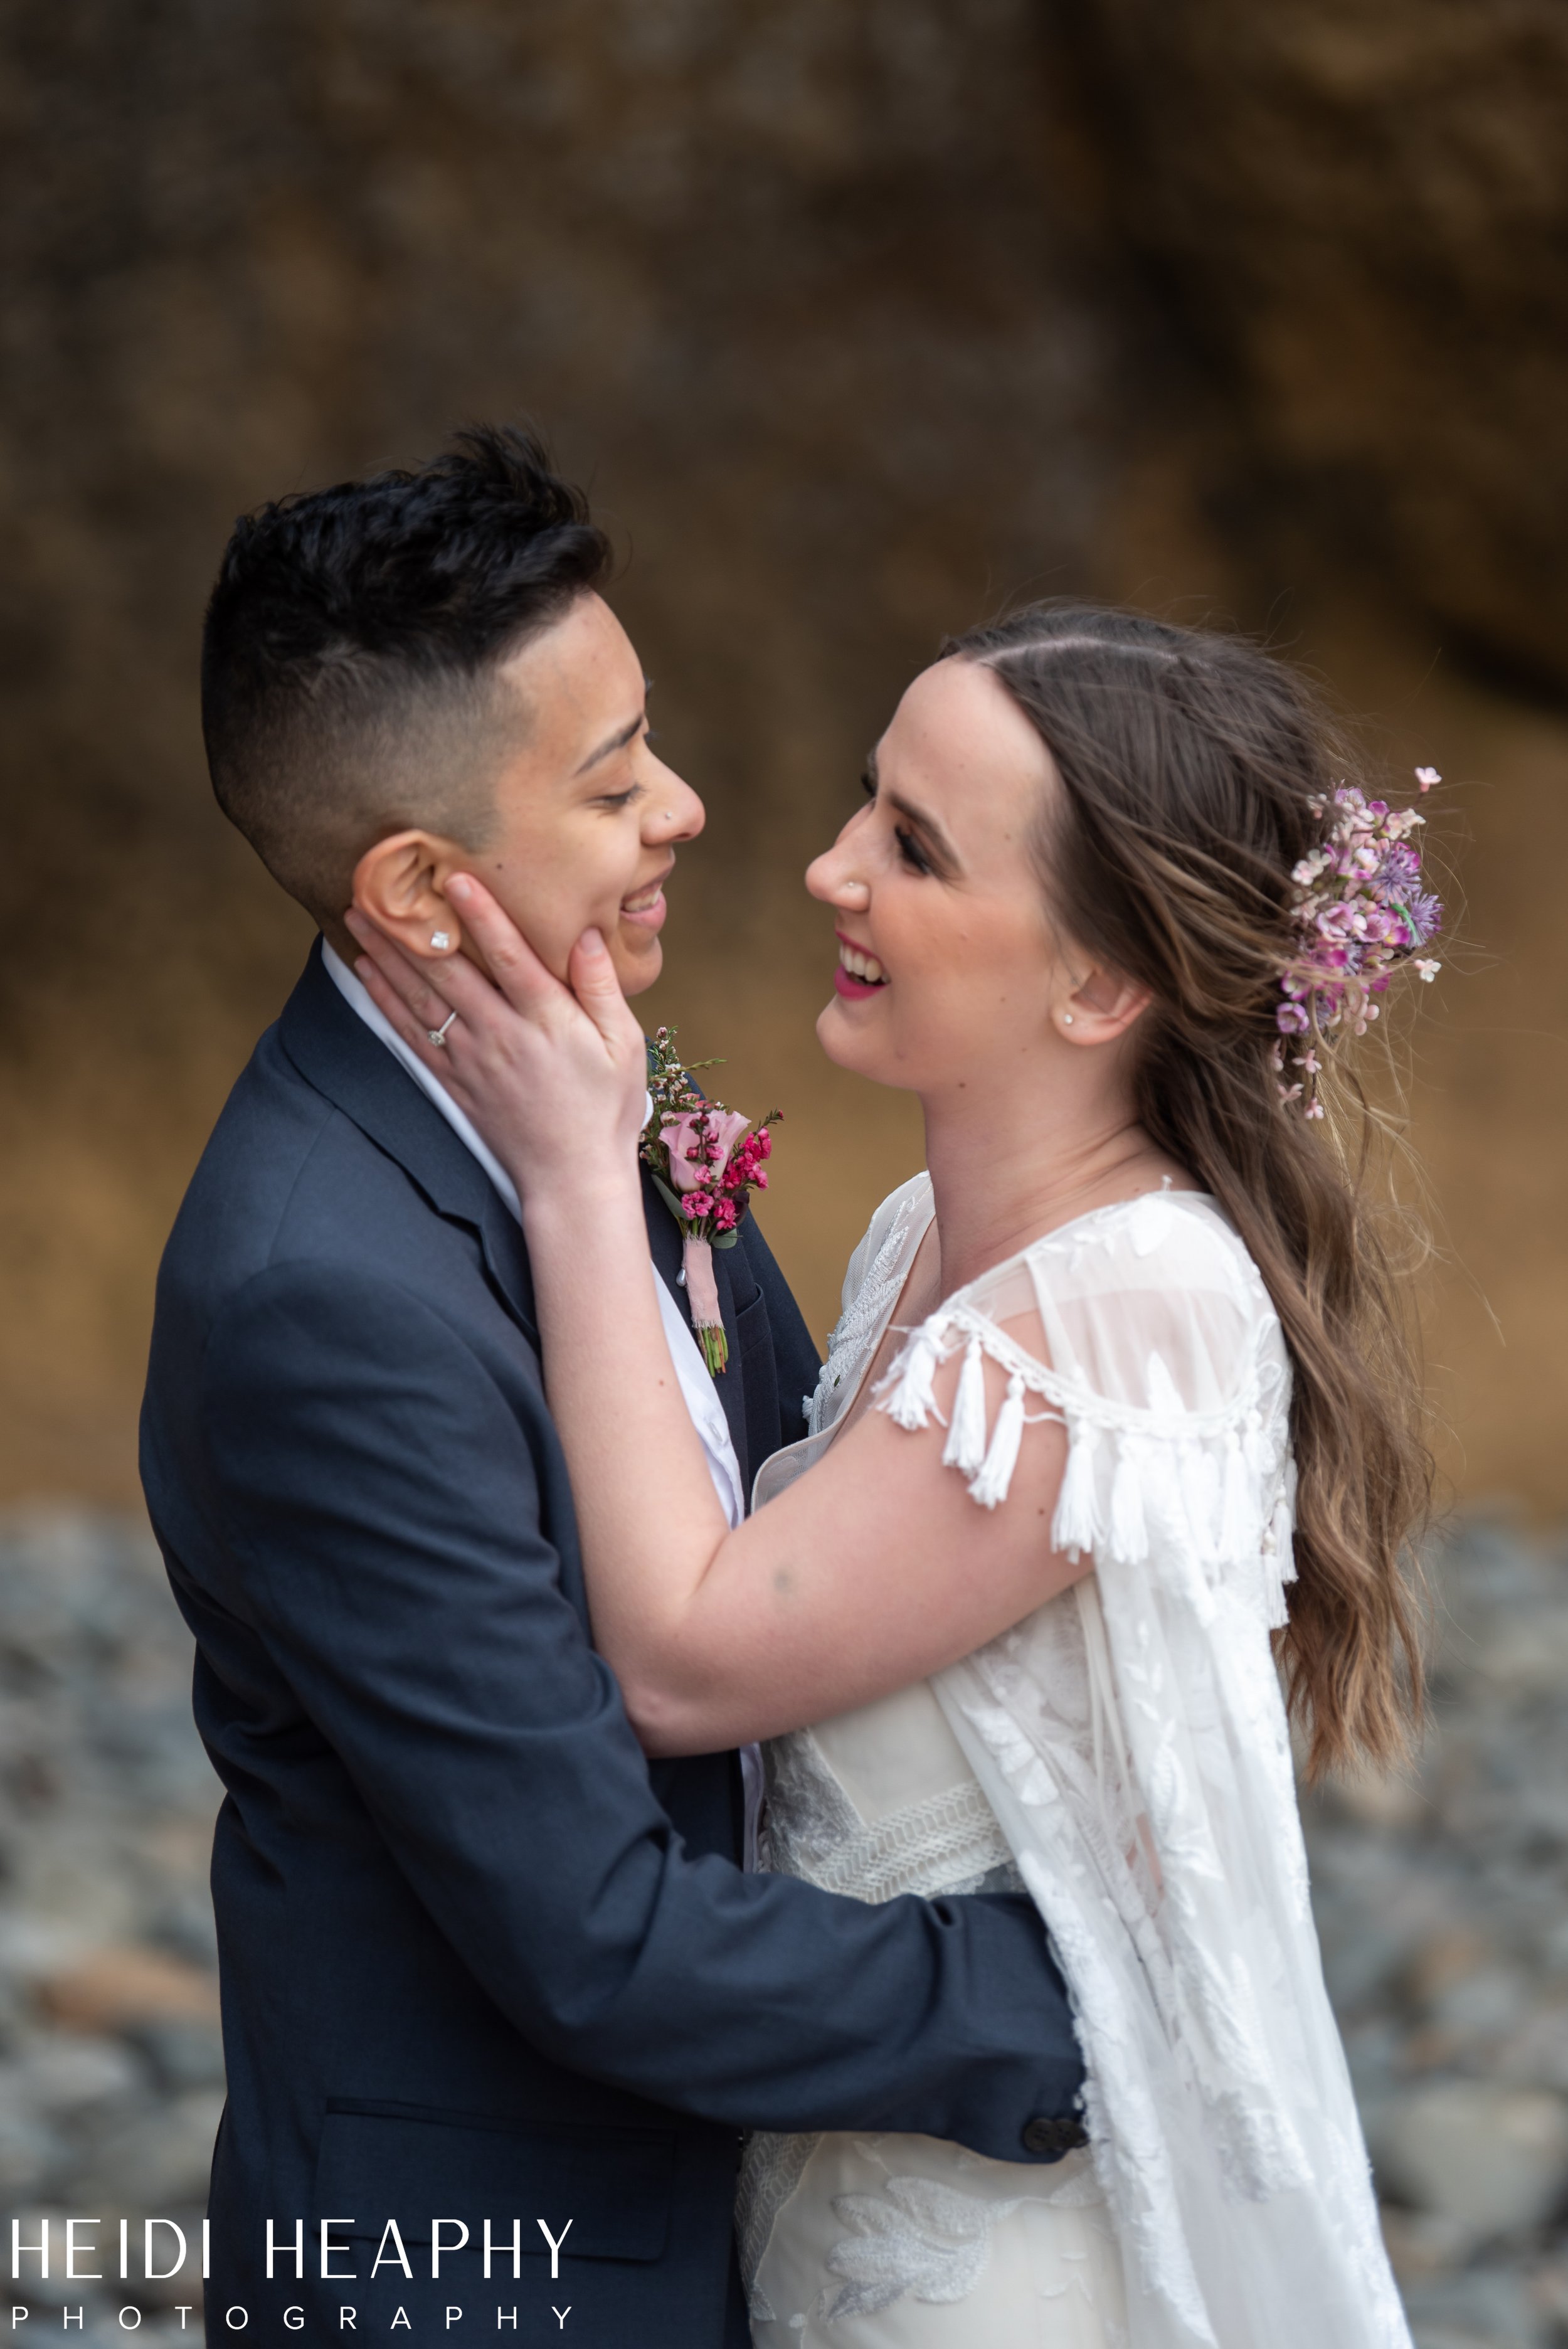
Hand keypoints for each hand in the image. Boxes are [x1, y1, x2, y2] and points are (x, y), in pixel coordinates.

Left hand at [344, 881, 649, 1212]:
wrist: (572, 1177)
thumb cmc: (605, 1107)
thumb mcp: (625, 1045)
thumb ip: (602, 988)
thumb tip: (586, 934)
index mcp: (547, 1020)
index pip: (509, 956)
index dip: (481, 915)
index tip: (454, 878)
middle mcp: (502, 1035)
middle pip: (447, 971)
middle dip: (410, 927)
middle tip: (374, 887)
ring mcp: (472, 1059)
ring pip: (420, 998)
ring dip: (387, 955)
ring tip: (357, 917)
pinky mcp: (454, 1082)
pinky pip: (412, 1034)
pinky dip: (386, 1001)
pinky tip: (367, 973)